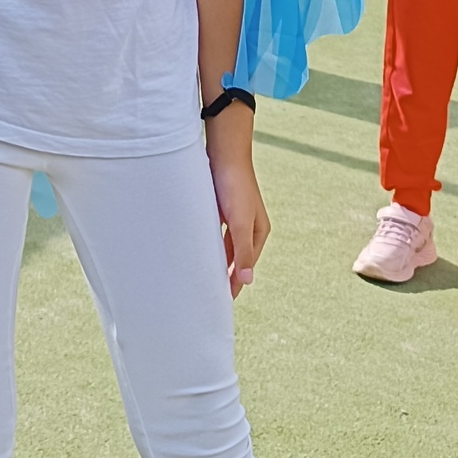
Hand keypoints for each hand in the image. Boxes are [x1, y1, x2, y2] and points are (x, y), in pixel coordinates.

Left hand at [204, 116, 270, 297]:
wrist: (225, 152)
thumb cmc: (234, 185)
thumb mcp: (240, 221)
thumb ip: (243, 252)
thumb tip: (247, 281)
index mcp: (259, 232)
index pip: (246, 267)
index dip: (235, 285)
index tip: (221, 305)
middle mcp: (249, 227)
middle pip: (237, 260)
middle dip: (226, 277)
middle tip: (208, 298)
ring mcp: (235, 218)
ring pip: (225, 249)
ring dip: (217, 264)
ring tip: (203, 282)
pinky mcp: (222, 210)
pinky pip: (216, 236)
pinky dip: (209, 248)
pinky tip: (198, 255)